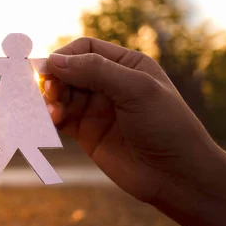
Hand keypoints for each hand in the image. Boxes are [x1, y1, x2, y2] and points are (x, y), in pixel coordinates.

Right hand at [43, 37, 218, 202]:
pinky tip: (51, 121)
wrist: (176, 176)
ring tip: (54, 113)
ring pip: (61, 94)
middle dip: (55, 79)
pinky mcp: (86, 132)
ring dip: (51, 99)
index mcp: (125, 65)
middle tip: (49, 93)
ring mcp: (96, 108)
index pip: (85, 49)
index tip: (50, 70)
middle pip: (68, 70)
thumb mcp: (136, 89)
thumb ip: (96, 70)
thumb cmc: (167, 126)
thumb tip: (55, 60)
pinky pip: (60, 118)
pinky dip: (50, 117)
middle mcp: (108, 83)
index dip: (65, 56)